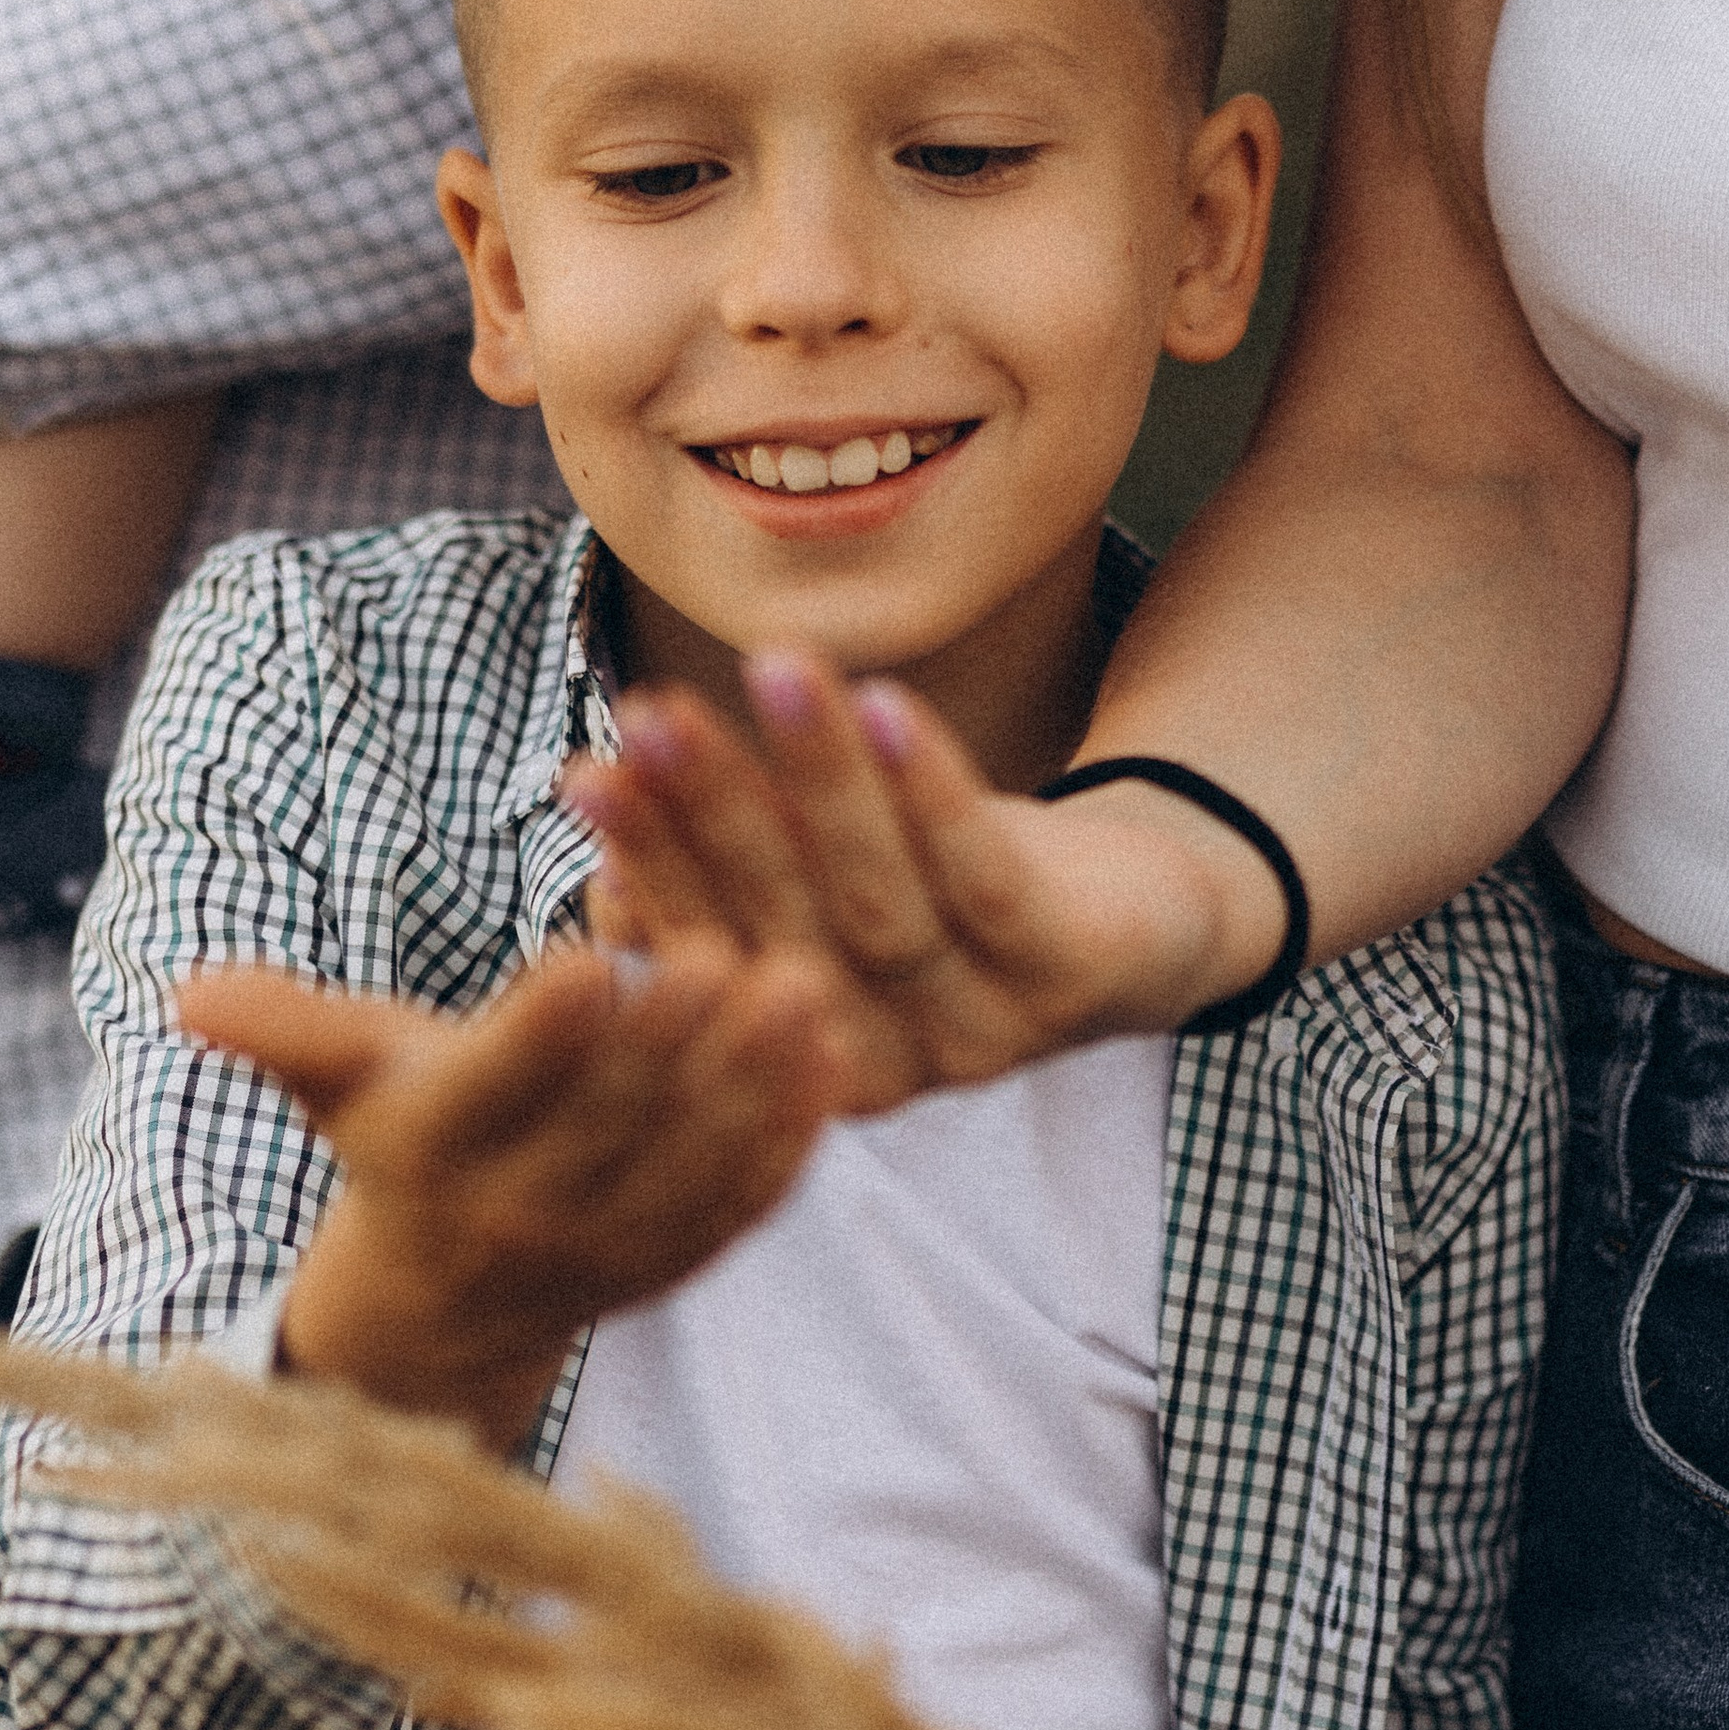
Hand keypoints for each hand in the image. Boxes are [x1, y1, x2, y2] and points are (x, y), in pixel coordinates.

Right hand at [179, 937, 835, 1453]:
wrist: (438, 1309)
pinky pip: (740, 1208)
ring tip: (807, 988)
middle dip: (668, 1045)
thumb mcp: (338, 1079)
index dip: (537, 1037)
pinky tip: (837, 1059)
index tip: (587, 959)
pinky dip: (791, 1141)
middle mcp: (520, 1218)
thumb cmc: (396, 1140)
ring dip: (753, 1086)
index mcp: (433, 1157)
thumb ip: (284, 1027)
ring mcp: (608, 1255)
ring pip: (690, 1171)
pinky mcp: (677, 1267)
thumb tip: (186, 992)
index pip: (488, 1095)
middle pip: (606, 1130)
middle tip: (730, 952)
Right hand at [563, 654, 1289, 1112]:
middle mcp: (885, 1065)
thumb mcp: (826, 882)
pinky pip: (990, 879)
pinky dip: (932, 792)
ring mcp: (982, 1031)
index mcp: (800, 1060)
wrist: (1142, 922)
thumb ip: (732, 864)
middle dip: (708, 815)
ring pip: (881, 900)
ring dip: (817, 779)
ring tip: (769, 664)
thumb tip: (598, 809)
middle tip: (644, 715)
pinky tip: (887, 704)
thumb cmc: (945, 890)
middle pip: (782, 930)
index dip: (648, 860)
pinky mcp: (1070, 975)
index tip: (586, 771)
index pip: (708, 958)